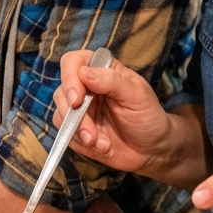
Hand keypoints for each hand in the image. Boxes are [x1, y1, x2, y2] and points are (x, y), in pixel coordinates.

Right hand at [52, 50, 174, 176]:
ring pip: (60, 114)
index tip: (77, 100)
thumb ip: (112, 81)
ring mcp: (80, 110)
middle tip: (89, 133)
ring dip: (79, 132)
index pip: (73, 62)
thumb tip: (84, 73)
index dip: (70, 77)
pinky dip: (82, 143)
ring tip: (102, 143)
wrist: (152, 150)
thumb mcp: (137, 95)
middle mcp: (86, 87)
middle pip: (62, 91)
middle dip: (73, 115)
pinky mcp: (76, 130)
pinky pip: (66, 134)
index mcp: (102, 71)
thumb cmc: (148, 117)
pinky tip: (103, 147)